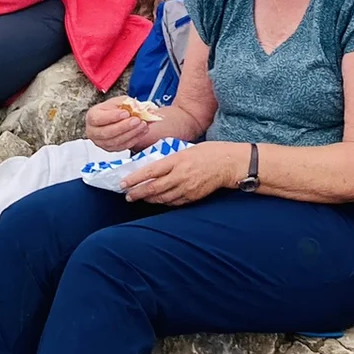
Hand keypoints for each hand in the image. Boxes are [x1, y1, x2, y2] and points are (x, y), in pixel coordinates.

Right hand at [84, 98, 155, 153]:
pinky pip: (122, 146)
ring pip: (115, 141)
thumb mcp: (119, 101)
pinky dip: (134, 139)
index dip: (112, 117)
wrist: (117, 118)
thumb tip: (136, 106)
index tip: (126, 113)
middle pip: (107, 132)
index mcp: (92, 116)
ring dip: (131, 133)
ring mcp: (101, 142)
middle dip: (124, 126)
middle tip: (137, 120)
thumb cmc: (114, 109)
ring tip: (143, 125)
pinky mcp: (110, 148)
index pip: (98, 119)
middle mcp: (93, 131)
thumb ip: (126, 103)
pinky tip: (142, 131)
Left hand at [120, 143, 240, 205]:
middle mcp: (180, 176)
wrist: (230, 163)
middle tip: (128, 196)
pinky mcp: (192, 197)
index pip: (150, 172)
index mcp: (177, 160)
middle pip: (152, 188)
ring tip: (140, 198)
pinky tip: (158, 200)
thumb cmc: (210, 152)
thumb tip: (155, 168)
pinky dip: (163, 202)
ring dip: (148, 199)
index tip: (123, 184)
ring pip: (161, 198)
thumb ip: (171, 160)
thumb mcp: (187, 150)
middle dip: (137, 193)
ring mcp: (186, 188)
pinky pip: (173, 203)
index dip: (134, 179)